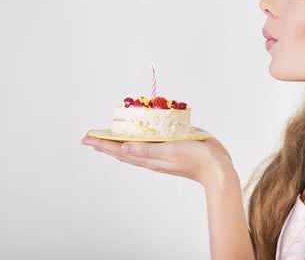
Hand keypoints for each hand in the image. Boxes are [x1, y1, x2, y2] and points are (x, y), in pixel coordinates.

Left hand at [81, 128, 233, 187]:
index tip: (87, 138)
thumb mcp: (170, 152)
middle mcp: (152, 157)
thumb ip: (147, 150)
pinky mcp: (172, 149)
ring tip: (109, 138)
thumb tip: (122, 147)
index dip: (102, 144)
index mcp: (149, 158)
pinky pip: (150, 144)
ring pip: (135, 148)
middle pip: (123, 150)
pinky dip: (140, 139)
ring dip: (121, 142)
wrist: (217, 168)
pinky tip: (141, 135)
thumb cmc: (196, 159)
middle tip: (92, 137)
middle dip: (107, 144)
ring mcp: (162, 154)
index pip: (120, 150)